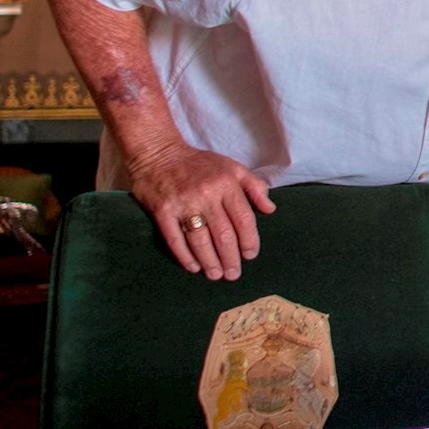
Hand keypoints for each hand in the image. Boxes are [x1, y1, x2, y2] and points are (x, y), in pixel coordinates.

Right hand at [126, 141, 276, 279]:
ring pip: (200, 240)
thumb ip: (254, 186)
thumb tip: (270, 209)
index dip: (249, 240)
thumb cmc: (199, 164)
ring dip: (210, 261)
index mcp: (226, 183)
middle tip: (233, 274)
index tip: (250, 255)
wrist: (158, 153)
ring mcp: (183, 203)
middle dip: (230, 258)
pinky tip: (193, 267)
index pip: (243, 218)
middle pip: (223, 234)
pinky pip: (175, 239)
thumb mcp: (232, 167)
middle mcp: (206, 194)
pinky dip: (185, 256)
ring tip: (216, 275)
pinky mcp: (162, 211)